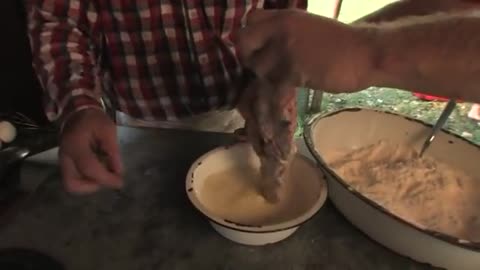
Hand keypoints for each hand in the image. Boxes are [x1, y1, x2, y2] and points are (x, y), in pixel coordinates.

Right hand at [59, 109, 122, 193]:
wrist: (78, 113)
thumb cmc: (95, 120)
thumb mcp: (108, 130)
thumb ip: (113, 151)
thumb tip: (119, 172)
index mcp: (75, 145)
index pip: (88, 168)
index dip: (105, 178)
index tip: (120, 182)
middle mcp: (64, 156)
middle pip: (72, 184)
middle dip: (93, 186)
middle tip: (107, 177)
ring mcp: (62, 161)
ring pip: (71, 185)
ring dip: (89, 185)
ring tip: (104, 173)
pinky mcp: (65, 164)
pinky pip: (73, 179)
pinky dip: (86, 180)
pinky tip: (98, 170)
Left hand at [235, 9, 374, 92]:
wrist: (365, 52)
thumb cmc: (340, 42)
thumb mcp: (308, 27)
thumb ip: (284, 33)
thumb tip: (263, 47)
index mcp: (285, 16)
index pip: (250, 19)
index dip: (250, 35)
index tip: (258, 47)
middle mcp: (281, 30)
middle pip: (244, 42)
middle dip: (248, 56)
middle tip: (263, 67)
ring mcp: (286, 51)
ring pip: (257, 67)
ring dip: (265, 76)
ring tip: (283, 78)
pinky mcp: (294, 72)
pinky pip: (273, 85)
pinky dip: (277, 91)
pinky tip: (291, 88)